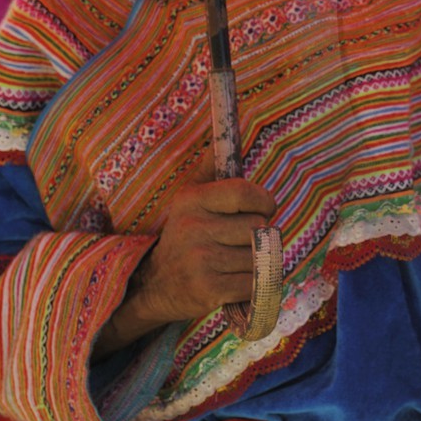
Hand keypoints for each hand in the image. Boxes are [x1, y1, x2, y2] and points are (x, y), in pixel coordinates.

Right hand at [97, 178, 275, 353]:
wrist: (155, 285)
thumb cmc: (186, 236)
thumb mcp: (191, 198)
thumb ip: (212, 168)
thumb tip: (234, 130)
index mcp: (192, 200)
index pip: (246, 192)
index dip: (264, 202)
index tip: (262, 210)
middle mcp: (193, 228)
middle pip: (259, 227)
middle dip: (260, 237)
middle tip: (241, 243)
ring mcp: (200, 260)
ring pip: (260, 257)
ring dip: (259, 263)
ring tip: (237, 263)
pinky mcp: (208, 290)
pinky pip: (256, 283)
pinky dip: (255, 286)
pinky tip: (236, 282)